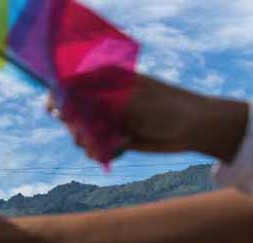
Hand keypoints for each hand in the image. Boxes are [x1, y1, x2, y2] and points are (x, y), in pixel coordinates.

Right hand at [51, 74, 246, 162]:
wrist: (194, 129)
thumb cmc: (166, 107)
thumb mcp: (132, 103)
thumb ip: (99, 103)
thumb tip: (68, 105)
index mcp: (107, 80)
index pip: (70, 85)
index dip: (58, 97)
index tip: (57, 112)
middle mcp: (104, 98)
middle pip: (71, 114)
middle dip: (77, 127)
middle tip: (90, 134)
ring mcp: (108, 118)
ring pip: (80, 135)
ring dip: (90, 143)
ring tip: (115, 143)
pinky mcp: (114, 137)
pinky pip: (94, 149)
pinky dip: (101, 153)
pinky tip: (120, 149)